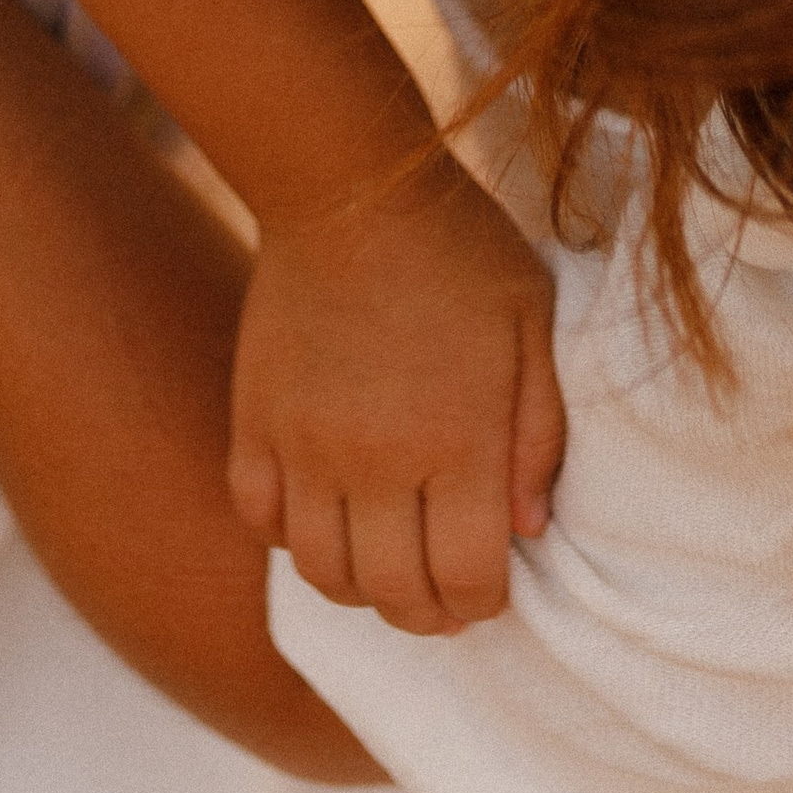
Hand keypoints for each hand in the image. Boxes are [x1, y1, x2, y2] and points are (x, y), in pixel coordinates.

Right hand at [227, 147, 565, 636]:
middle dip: (429, 612)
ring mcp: (305, 444)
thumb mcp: (533, 323)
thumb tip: (527, 529)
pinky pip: (258, 517)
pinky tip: (323, 512)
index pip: (466, 579)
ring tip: (387, 562)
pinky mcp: (253, 418)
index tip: (491, 583)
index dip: (484, 602)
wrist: (345, 180)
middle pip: (394, 594)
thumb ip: (539, 431)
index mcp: (457, 438)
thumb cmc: (457, 247)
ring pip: (322, 573)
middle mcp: (377, 459)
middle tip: (445, 592)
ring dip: (360, 588)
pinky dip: (289, 536)